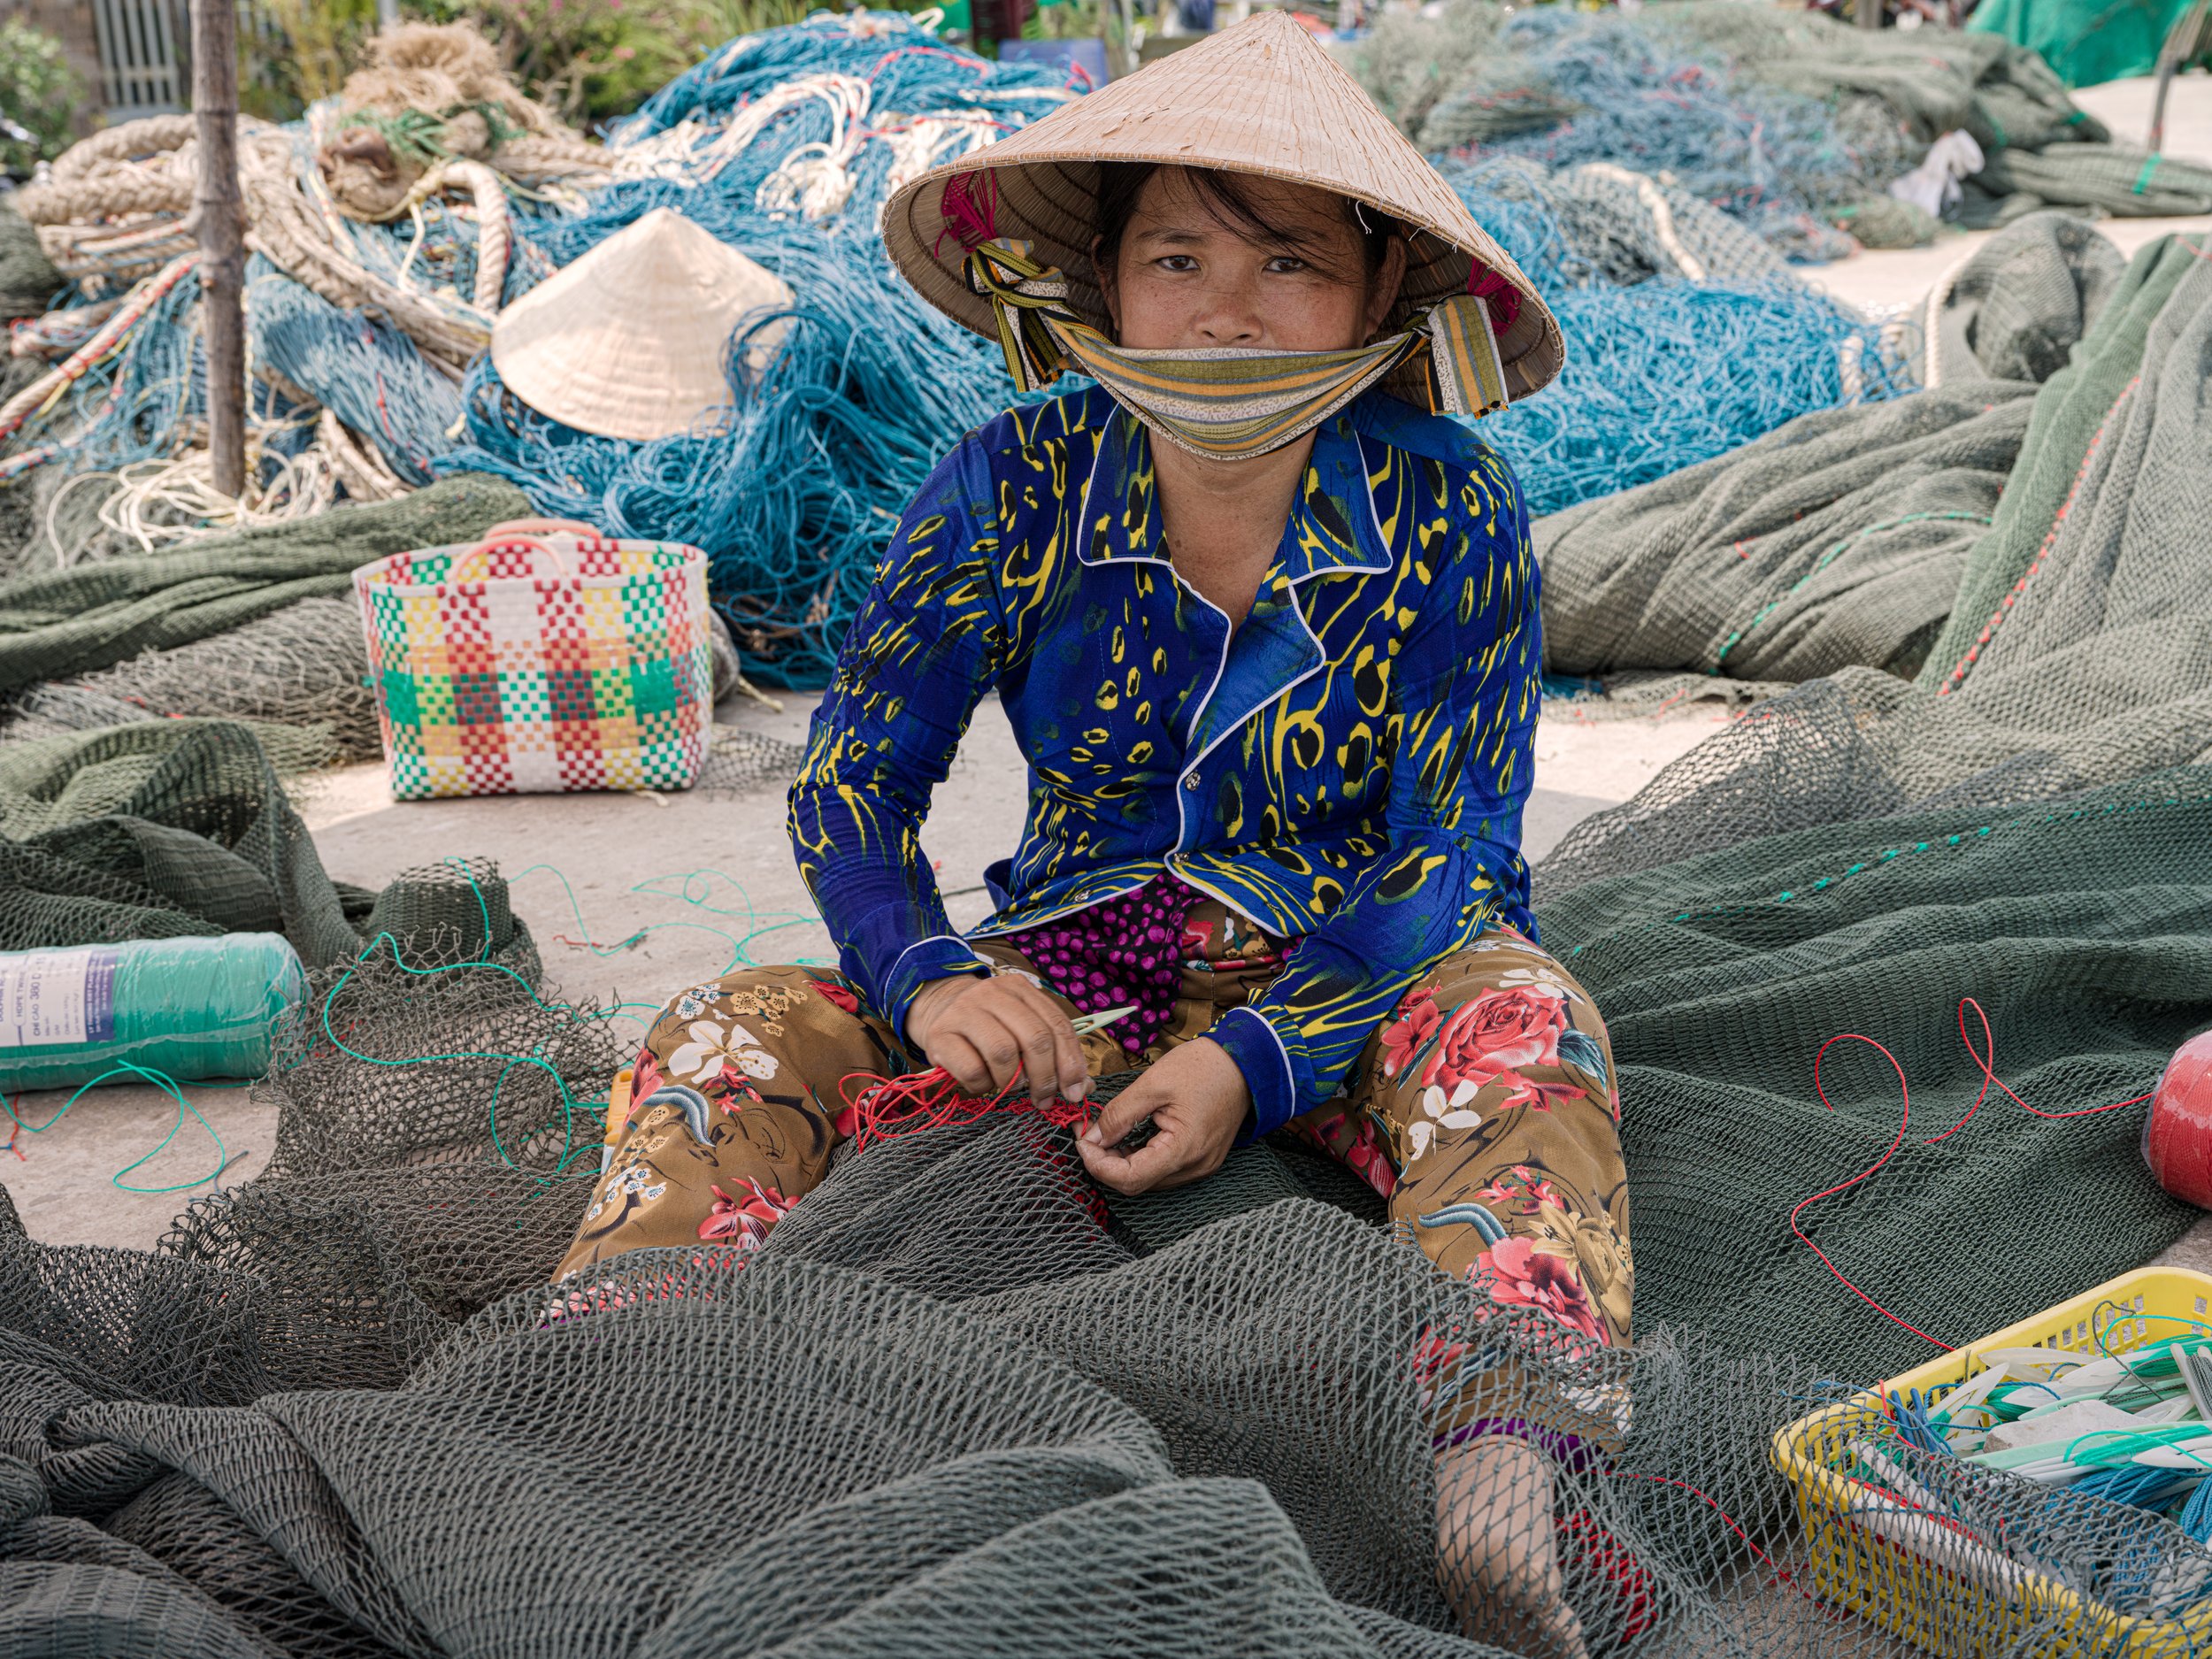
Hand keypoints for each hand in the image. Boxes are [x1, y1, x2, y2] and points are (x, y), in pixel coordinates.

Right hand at [904, 973, 1089, 1108]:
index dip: (1071, 1063)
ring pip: (1004, 1053)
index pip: (1058, 1025)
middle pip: (1035, 1038)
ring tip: (1010, 1087)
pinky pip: (973, 1070)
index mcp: (1020, 989)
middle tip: (1043, 1099)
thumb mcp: (1020, 1029)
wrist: (935, 1009)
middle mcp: (993, 993)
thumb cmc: (988, 1027)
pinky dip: (984, 1086)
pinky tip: (983, 1083)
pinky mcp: (940, 1034)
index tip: (1074, 1092)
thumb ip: (1052, 1052)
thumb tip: (1084, 1087)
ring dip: (1013, 1082)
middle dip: (1046, 1077)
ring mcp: (964, 1011)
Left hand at [1078, 1038, 1248, 1194]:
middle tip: (1088, 1135)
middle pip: (1137, 1183)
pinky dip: (1140, 1158)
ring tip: (1106, 1134)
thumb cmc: (1205, 1067)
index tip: (1082, 1141)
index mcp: (1185, 1149)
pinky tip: (1129, 1138)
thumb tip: (1093, 1136)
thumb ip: (1119, 1114)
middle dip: (1106, 1163)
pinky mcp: (1202, 1159)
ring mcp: (1201, 1165)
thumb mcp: (1153, 1083)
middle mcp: (1195, 1166)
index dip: (1099, 1165)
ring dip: (1122, 1162)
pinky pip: (1163, 1169)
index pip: (1130, 1178)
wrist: (1246, 1062)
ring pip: (1149, 1179)